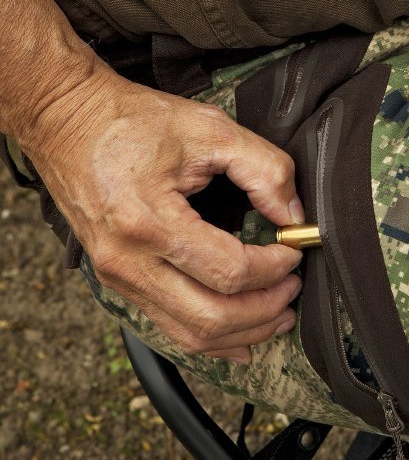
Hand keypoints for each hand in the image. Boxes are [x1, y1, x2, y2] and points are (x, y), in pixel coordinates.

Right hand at [24, 65, 303, 363]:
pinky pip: (170, 327)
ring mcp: (118, 277)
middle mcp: (128, 261)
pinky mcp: (119, 281)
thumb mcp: (208, 130)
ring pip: (190, 335)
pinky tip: (240, 336)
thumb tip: (293, 215)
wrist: (65, 122)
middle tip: (293, 287)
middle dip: (264, 310)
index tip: (293, 249)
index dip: (274, 267)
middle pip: (211, 317)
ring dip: (243, 332)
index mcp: (148, 221)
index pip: (229, 270)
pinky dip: (211, 338)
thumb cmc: (129, 122)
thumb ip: (264, 169)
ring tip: (278, 314)